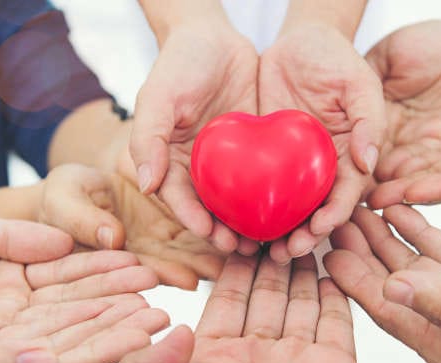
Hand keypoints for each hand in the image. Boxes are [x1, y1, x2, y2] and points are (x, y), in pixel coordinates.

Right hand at [39, 164, 225, 289]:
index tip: (189, 280)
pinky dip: (216, 224)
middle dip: (199, 267)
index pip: (141, 270)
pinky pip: (197, 222)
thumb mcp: (62, 200)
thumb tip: (112, 238)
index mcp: (114, 258)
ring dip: (215, 250)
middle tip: (225, 270)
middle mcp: (142, 255)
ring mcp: (158, 238)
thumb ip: (81, 218)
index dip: (165, 274)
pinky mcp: (173, 219)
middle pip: (174, 263)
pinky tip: (240, 229)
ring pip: (190, 246)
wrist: (81, 181)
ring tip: (241, 253)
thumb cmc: (63, 193)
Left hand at [120, 253, 375, 362]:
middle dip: (270, 263)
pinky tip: (333, 267)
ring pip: (300, 305)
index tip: (241, 234)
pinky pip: (337, 324)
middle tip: (279, 225)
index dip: (233, 269)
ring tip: (306, 236)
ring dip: (302, 272)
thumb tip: (175, 331)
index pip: (225, 302)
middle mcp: (256, 362)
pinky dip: (335, 295)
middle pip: (265, 297)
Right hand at [130, 18, 259, 254]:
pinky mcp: (256, 152)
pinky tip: (293, 211)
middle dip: (226, 233)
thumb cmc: (178, 63)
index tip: (211, 234)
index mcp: (170, 163)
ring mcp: (229, 163)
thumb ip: (147, 139)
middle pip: (212, 210)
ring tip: (271, 239)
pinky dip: (276, 197)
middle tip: (245, 246)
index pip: (180, 200)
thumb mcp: (158, 96)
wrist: (215, 37)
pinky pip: (266, 178)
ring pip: (240, 202)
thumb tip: (147, 187)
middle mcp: (198, 169)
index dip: (194, 220)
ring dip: (253, 223)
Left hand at [259, 21, 384, 262]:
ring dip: (274, 231)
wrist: (296, 42)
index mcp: (351, 159)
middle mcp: (323, 170)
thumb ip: (369, 119)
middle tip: (283, 252)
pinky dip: (248, 207)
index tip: (317, 230)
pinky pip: (257, 186)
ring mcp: (293, 167)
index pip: (345, 196)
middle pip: (313, 212)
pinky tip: (232, 221)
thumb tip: (369, 161)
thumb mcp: (360, 83)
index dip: (334, 217)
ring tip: (257, 250)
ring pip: (285, 208)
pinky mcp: (266, 159)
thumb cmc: (336, 58)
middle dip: (302, 237)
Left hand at [324, 206, 440, 362]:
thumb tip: (392, 288)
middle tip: (330, 216)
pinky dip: (418, 228)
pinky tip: (396, 206)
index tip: (323, 249)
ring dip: (383, 235)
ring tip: (355, 203)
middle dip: (360, 251)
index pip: (387, 309)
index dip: (353, 279)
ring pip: (411, 263)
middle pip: (391, 283)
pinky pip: (440, 249)